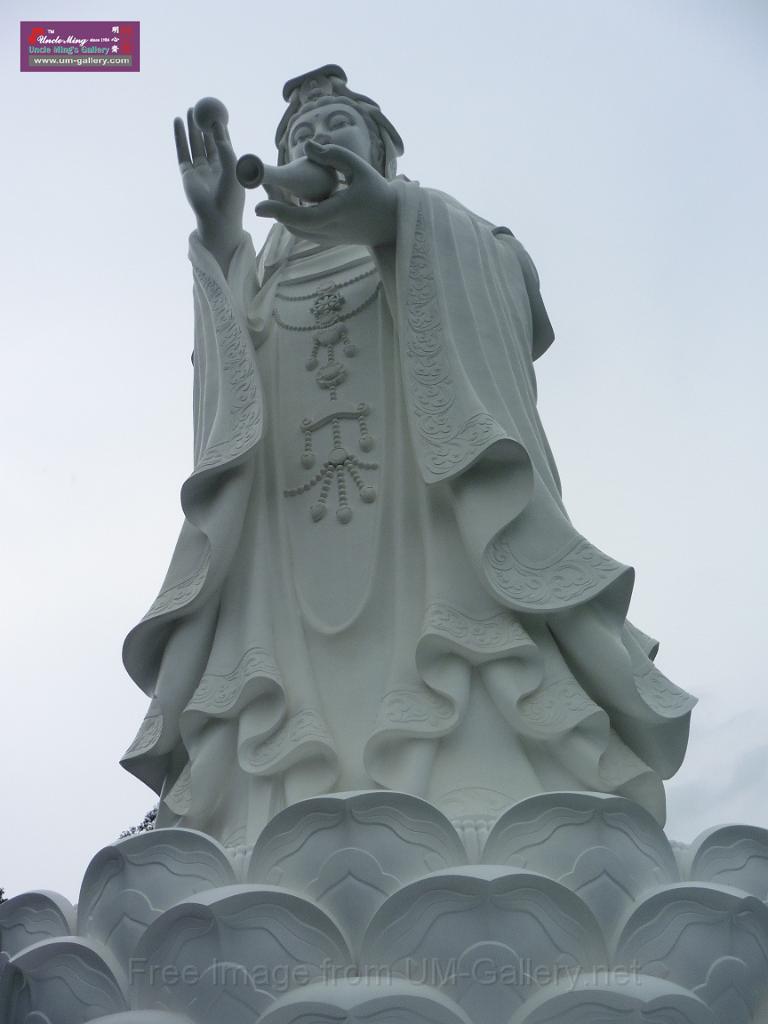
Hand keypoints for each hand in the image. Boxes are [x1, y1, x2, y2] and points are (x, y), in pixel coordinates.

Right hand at [173, 108, 244, 268]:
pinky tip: (178, 123)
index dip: (219, 128)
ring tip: (189, 111)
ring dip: (191, 128)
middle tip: (201, 107)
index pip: (223, 143)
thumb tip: (217, 126)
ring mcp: (199, 171)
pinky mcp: (187, 174)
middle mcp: (213, 167)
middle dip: (203, 125)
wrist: (217, 218)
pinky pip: (182, 152)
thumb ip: (225, 147)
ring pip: (194, 145)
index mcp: (228, 167)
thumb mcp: (232, 168)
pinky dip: (179, 137)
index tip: (217, 112)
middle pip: (207, 141)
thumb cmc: (231, 197)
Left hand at [255, 140, 396, 248]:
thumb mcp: (359, 168)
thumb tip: (306, 146)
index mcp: (337, 213)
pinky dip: (293, 219)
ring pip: (296, 231)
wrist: (392, 224)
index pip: (302, 217)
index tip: (258, 207)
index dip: (278, 212)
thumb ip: (333, 155)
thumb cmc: (377, 193)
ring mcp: (328, 239)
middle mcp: (330, 230)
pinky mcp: (328, 241)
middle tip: (264, 186)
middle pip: (293, 225)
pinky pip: (304, 232)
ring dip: (282, 214)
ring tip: (274, 192)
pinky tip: (289, 201)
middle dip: (275, 207)